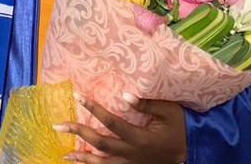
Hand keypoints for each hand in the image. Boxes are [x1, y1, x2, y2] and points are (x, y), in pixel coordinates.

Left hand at [58, 93, 186, 163]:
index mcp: (140, 138)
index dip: (94, 109)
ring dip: (82, 159)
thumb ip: (147, 104)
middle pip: (100, 145)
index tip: (78, 96)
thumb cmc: (180, 126)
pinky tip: (82, 163)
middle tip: (59, 125)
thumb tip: (125, 95)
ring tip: (64, 154)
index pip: (111, 122)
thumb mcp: (168, 111)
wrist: (192, 150)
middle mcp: (133, 154)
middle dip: (78, 134)